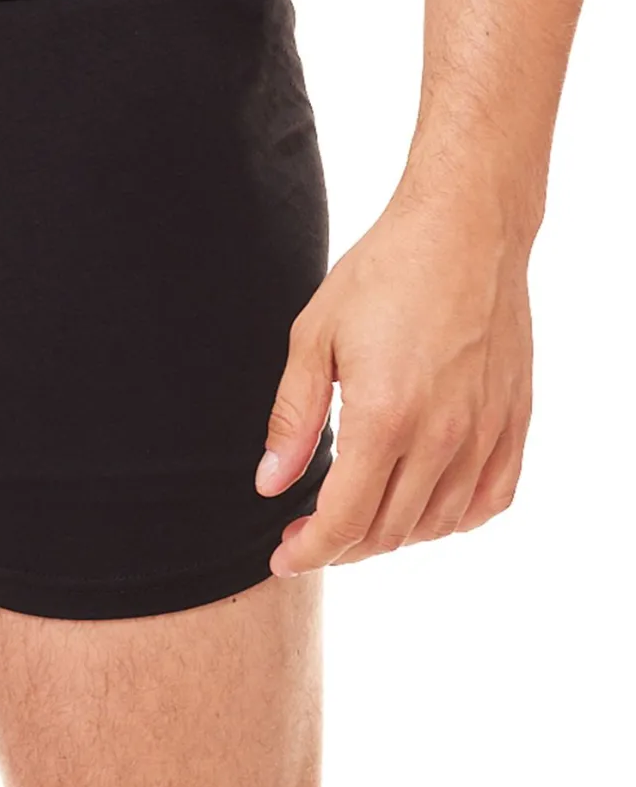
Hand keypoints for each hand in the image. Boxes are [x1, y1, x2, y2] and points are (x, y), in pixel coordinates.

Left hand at [256, 192, 533, 575]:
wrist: (465, 230)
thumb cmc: (381, 275)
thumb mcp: (313, 338)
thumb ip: (293, 419)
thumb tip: (270, 485)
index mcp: (385, 417)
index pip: (344, 520)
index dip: (309, 551)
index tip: (282, 556)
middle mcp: (443, 436)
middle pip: (388, 531)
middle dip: (340, 547)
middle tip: (305, 535)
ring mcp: (486, 432)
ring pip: (438, 524)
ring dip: (391, 536)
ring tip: (356, 520)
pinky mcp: (515, 421)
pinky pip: (491, 500)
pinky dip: (453, 520)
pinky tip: (422, 508)